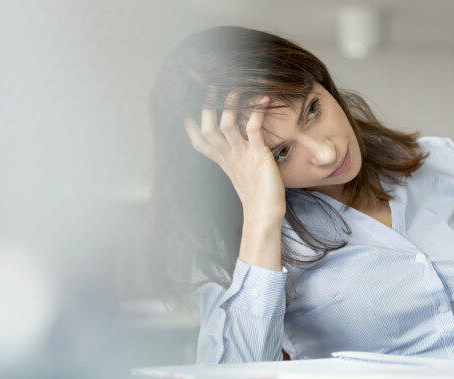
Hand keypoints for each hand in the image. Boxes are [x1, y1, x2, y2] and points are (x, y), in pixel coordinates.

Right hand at [183, 88, 285, 219]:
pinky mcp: (258, 155)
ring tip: (234, 88)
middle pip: (207, 129)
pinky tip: (264, 99)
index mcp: (222, 161)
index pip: (199, 141)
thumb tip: (237, 144)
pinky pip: (253, 129)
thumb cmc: (257, 195)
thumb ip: (235, 157)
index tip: (189, 106)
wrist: (265, 215)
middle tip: (210, 87)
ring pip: (225, 126)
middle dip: (207, 107)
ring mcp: (242, 155)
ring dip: (229, 105)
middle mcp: (228, 156)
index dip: (191, 125)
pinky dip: (257, 112)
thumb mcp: (241, 172)